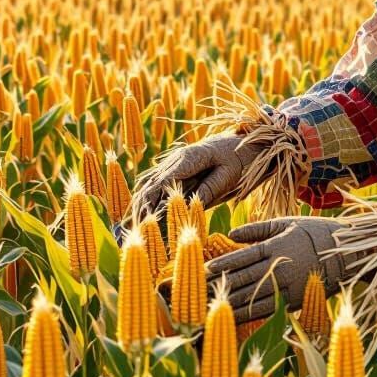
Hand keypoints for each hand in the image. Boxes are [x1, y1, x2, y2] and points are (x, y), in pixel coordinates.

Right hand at [133, 133, 263, 218]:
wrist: (245, 143)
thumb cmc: (241, 159)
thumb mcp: (229, 176)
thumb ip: (208, 190)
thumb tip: (188, 207)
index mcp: (188, 158)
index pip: (162, 183)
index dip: (151, 204)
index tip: (144, 224)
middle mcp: (175, 160)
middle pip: (149, 186)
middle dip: (139, 210)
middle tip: (134, 234)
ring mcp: (173, 164)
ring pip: (147, 185)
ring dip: (138, 207)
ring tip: (131, 230)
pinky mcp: (175, 171)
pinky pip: (154, 185)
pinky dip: (145, 201)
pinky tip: (139, 218)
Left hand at [206, 217, 344, 322]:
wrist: (348, 253)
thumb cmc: (316, 232)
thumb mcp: (287, 223)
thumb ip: (257, 229)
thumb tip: (230, 234)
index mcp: (275, 247)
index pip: (241, 257)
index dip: (220, 265)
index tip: (201, 270)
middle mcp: (278, 268)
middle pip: (241, 279)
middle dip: (216, 285)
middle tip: (195, 290)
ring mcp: (286, 287)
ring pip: (249, 298)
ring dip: (225, 302)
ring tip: (205, 306)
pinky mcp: (294, 302)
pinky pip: (265, 310)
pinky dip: (245, 314)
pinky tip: (229, 317)